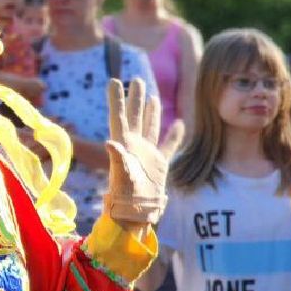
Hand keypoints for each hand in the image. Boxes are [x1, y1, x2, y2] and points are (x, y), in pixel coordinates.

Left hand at [103, 79, 171, 227]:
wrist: (137, 211)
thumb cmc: (126, 195)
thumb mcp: (121, 174)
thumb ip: (118, 158)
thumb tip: (110, 142)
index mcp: (123, 144)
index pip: (120, 116)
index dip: (117, 99)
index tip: (113, 80)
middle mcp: (134, 145)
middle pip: (135, 116)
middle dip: (135, 98)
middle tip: (136, 79)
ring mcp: (147, 153)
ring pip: (150, 126)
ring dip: (151, 111)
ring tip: (151, 95)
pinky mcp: (160, 163)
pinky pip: (169, 145)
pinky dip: (175, 134)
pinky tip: (179, 123)